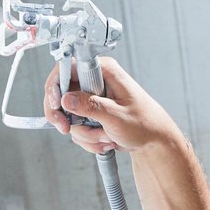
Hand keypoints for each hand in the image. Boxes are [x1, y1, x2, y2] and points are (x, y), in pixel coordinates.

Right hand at [43, 56, 181, 154]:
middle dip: (66, 117)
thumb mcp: (117, 116)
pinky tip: (106, 140)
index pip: (67, 68)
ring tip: (107, 136)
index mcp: (104, 70)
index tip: (56, 105)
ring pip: (68, 115)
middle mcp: (95, 81)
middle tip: (67, 129)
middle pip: (61, 93)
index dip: (56, 86)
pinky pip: (76, 126)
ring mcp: (91, 98)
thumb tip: (66, 99)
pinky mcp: (90, 113)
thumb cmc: (144, 124)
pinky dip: (88, 138)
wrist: (154, 140)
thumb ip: (91, 107)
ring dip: (84, 132)